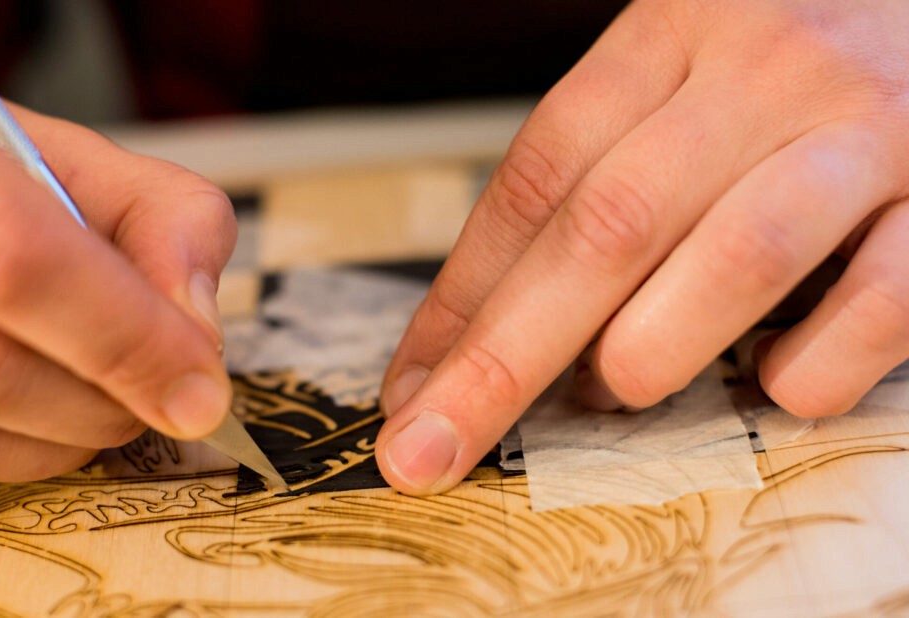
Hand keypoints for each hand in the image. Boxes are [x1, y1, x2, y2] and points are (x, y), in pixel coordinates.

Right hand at [0, 42, 235, 482]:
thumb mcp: (68, 153)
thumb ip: (164, 219)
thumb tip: (195, 335)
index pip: (5, 248)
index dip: (120, 330)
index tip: (197, 380)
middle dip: (98, 400)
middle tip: (155, 397)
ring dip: (54, 444)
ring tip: (100, 409)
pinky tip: (26, 421)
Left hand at [377, 0, 908, 493]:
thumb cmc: (798, 59)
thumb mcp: (686, 75)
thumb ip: (603, 174)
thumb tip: (487, 327)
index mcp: (674, 32)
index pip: (537, 176)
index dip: (461, 294)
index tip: (410, 387)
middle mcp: (764, 73)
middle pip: (604, 228)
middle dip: (503, 360)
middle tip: (432, 447)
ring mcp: (865, 132)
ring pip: (732, 261)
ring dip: (647, 354)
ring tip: (613, 391)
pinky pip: (874, 308)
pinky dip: (806, 370)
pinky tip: (774, 380)